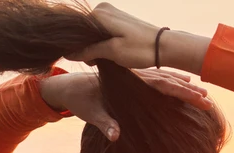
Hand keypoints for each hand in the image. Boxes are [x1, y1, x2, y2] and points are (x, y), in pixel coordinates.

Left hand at [40, 69, 211, 140]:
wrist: (71, 86)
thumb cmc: (82, 101)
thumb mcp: (91, 113)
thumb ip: (104, 123)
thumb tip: (116, 136)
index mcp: (131, 82)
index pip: (163, 85)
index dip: (182, 92)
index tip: (200, 100)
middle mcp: (137, 76)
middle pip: (169, 80)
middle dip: (189, 90)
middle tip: (208, 100)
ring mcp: (137, 77)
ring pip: (166, 78)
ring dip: (184, 85)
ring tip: (202, 94)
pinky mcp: (135, 80)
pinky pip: (159, 79)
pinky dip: (173, 81)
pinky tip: (184, 82)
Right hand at [67, 3, 209, 74]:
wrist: (164, 46)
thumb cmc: (140, 49)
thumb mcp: (112, 52)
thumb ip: (89, 51)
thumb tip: (69, 53)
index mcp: (99, 14)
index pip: (77, 32)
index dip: (80, 49)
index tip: (90, 61)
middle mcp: (103, 9)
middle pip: (85, 32)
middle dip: (89, 49)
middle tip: (101, 62)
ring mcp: (111, 13)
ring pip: (93, 34)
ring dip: (97, 48)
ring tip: (110, 58)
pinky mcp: (118, 19)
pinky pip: (102, 32)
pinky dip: (104, 43)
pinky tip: (113, 53)